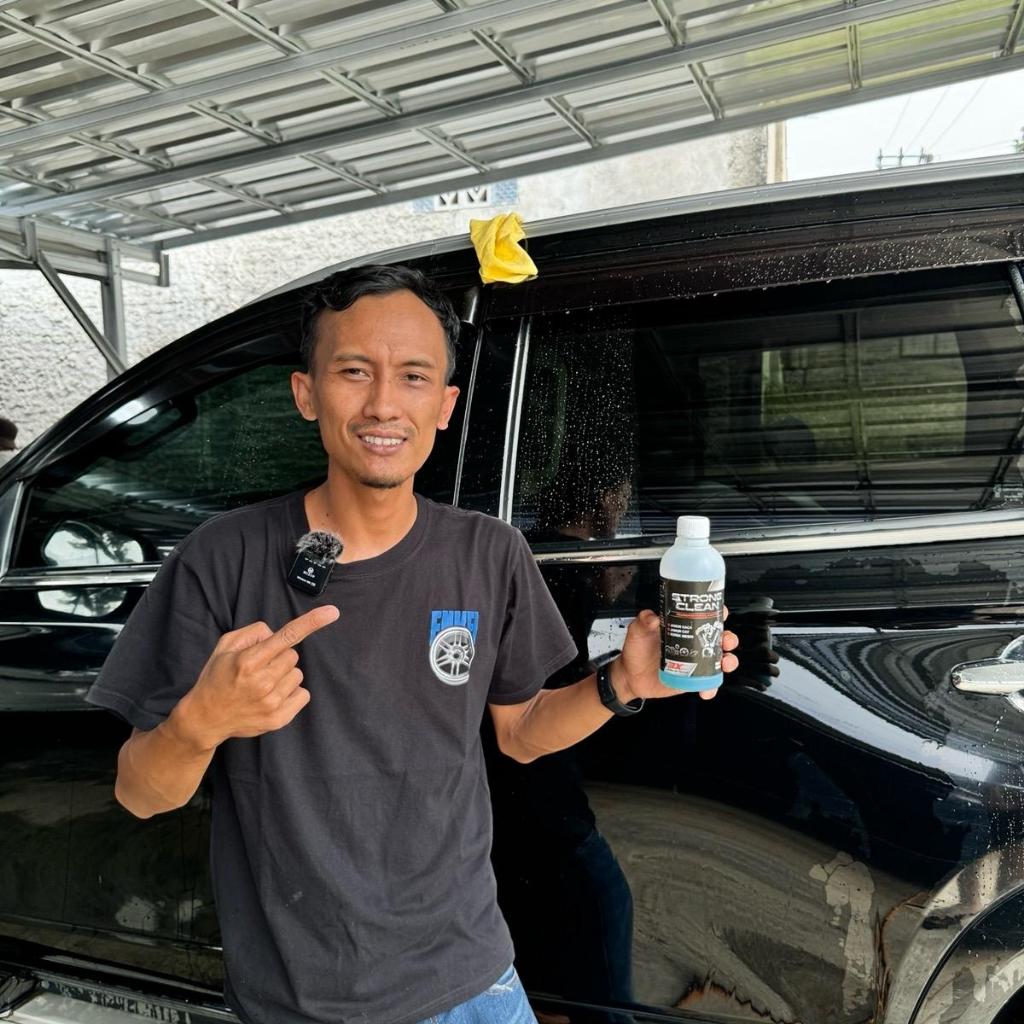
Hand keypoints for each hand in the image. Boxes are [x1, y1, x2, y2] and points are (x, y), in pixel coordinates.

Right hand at [174, 605, 339, 749]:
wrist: (205, 718)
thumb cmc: (216, 678)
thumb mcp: (225, 647)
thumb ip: (252, 633)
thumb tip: (275, 634)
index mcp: (248, 661)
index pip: (286, 636)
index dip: (311, 623)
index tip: (332, 612)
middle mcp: (262, 682)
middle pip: (293, 656)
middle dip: (279, 658)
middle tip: (258, 669)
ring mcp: (271, 703)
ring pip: (298, 674)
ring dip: (284, 676)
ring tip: (261, 685)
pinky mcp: (278, 719)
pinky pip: (302, 694)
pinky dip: (290, 693)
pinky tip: (270, 697)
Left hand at [615, 607, 737, 702]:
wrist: (630, 676)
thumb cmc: (636, 649)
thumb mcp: (637, 631)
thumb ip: (643, 622)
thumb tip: (652, 617)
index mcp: (683, 626)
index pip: (705, 615)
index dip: (718, 612)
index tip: (722, 613)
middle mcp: (693, 643)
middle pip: (719, 637)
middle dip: (728, 638)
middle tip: (725, 641)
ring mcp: (696, 662)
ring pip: (720, 659)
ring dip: (729, 661)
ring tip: (725, 663)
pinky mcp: (693, 679)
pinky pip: (709, 683)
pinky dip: (712, 687)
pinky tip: (706, 690)